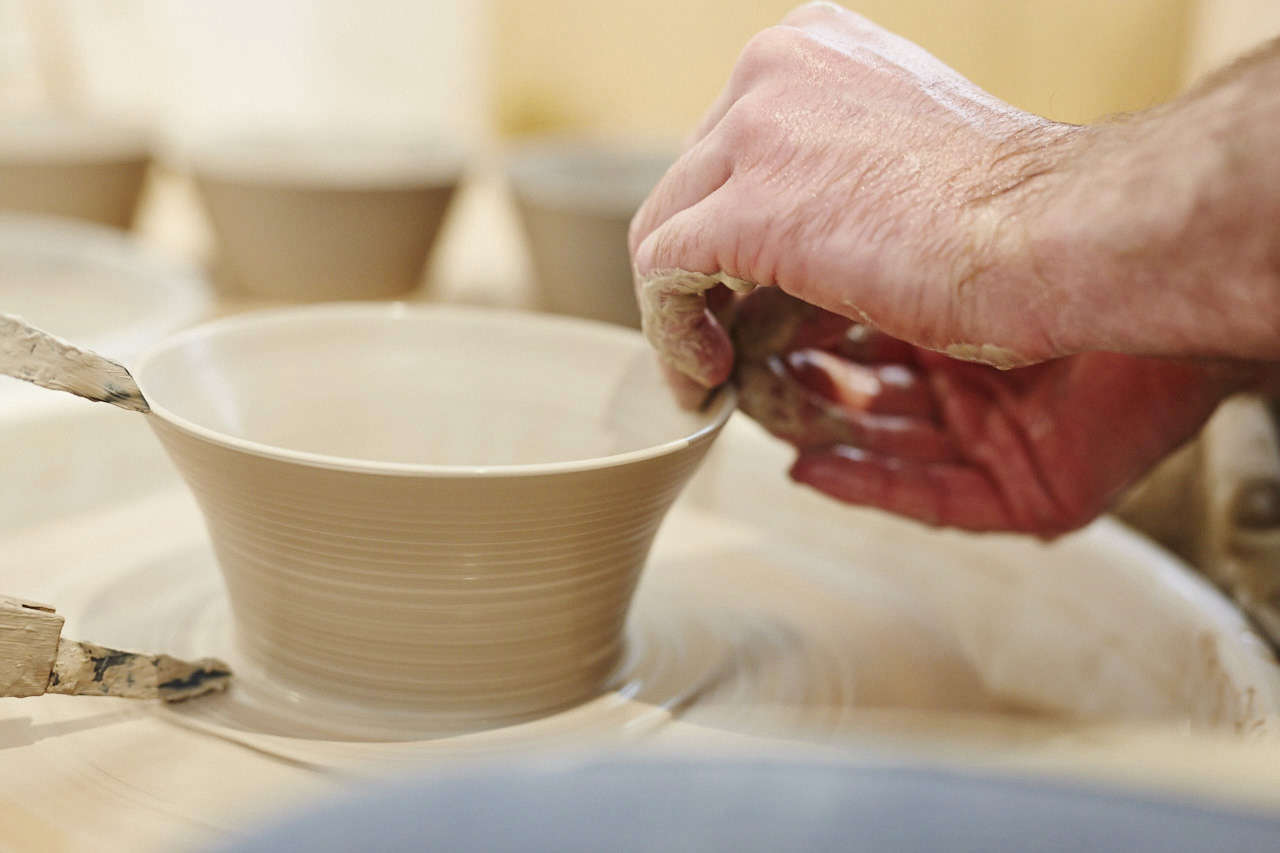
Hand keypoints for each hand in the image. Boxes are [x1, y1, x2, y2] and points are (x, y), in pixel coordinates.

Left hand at [630, 1, 1075, 394]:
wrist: (1056, 233)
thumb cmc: (1012, 209)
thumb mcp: (905, 149)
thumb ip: (835, 159)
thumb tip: (788, 219)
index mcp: (814, 44)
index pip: (729, 140)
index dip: (726, 220)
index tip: (740, 286)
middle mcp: (773, 66)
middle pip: (690, 183)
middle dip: (701, 267)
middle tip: (721, 337)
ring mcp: (752, 131)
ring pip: (663, 230)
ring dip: (682, 308)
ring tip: (712, 366)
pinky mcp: (743, 210)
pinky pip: (663, 278)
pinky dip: (674, 335)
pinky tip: (707, 376)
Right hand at [731, 288, 1256, 535]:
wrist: (1131, 264)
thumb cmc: (1030, 231)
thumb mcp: (892, 243)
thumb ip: (821, 267)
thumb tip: (736, 273)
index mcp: (950, 298)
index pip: (848, 326)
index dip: (787, 333)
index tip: (729, 329)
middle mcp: (976, 365)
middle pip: (863, 393)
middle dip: (796, 390)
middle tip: (735, 380)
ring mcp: (1006, 430)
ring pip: (890, 449)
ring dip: (823, 437)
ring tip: (766, 422)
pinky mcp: (1035, 485)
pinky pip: (938, 500)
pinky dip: (870, 486)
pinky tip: (812, 470)